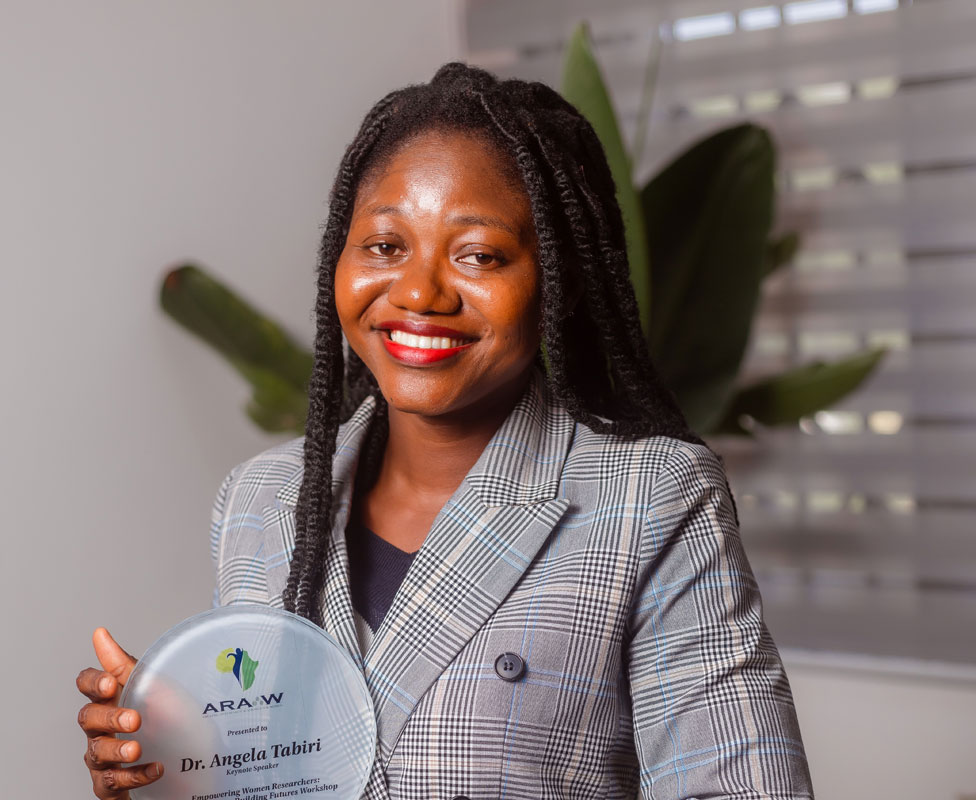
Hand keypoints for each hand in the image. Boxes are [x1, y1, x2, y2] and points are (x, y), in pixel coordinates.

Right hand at [76, 628, 162, 797]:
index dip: (93, 684)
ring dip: (117, 751)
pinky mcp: (113, 786)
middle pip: (88, 720)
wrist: (193, 762)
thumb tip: (99, 633)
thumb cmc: (169, 721)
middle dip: (109, 719)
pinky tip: (155, 769)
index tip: (110, 684)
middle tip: (135, 720)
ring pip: (96, 754)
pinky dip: (135, 777)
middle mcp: (102, 728)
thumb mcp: (154, 687)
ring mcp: (104, 759)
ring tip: (137, 750)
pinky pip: (112, 784)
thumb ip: (125, 665)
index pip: (87, 685)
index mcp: (111, 699)